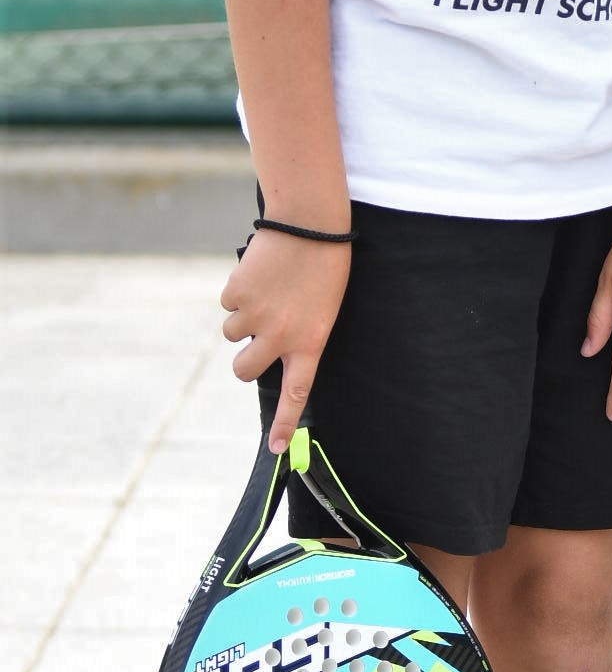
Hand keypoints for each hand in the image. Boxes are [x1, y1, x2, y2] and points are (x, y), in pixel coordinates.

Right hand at [220, 232, 350, 450]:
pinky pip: (228, 304)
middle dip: (245, 357)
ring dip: (243, 318)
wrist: (311, 223)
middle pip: (244, 370)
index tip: (278, 449)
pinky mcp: (237, 294)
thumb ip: (297, 335)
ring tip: (269, 290)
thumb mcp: (323, 308)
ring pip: (231, 335)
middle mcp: (281, 335)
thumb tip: (263, 351)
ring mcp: (257, 316)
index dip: (286, 423)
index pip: (296, 392)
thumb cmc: (324, 265)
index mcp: (311, 341)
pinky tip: (260, 272)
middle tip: (258, 336)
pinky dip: (238, 292)